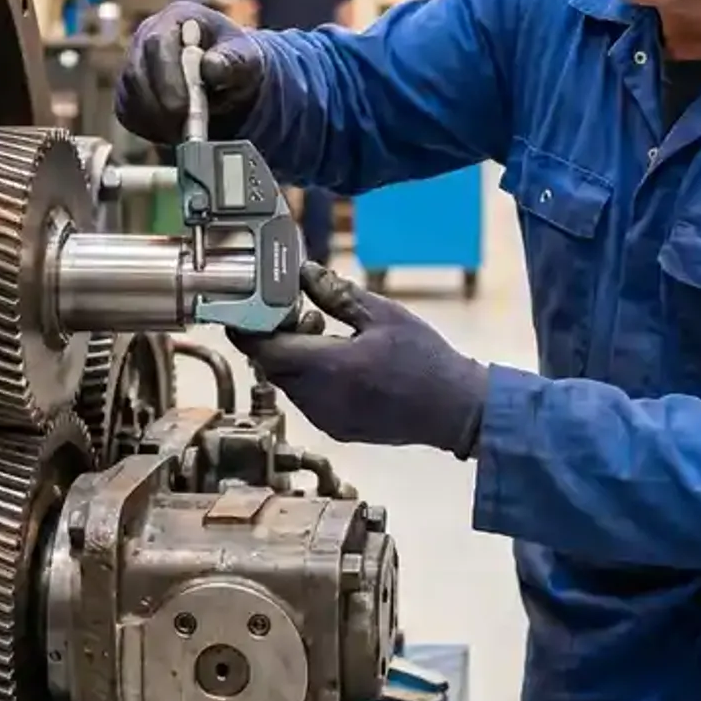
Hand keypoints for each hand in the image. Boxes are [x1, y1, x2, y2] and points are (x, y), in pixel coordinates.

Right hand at [114, 2, 267, 143]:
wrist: (228, 79)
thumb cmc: (236, 62)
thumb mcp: (246, 58)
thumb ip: (233, 61)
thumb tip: (211, 66)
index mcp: (176, 18)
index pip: (157, 42)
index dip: (167, 75)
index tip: (184, 105)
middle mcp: (146, 35)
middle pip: (137, 71)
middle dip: (161, 103)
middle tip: (185, 127)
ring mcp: (134, 63)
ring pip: (130, 95)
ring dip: (156, 118)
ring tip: (185, 131)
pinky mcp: (129, 90)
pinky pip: (129, 112)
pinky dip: (149, 127)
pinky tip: (174, 132)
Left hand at [233, 264, 486, 456]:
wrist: (455, 410)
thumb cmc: (424, 359)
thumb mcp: (383, 315)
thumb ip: (337, 294)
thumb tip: (303, 272)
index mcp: (327, 368)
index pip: (264, 350)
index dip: (248, 329)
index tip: (245, 308)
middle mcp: (318, 399)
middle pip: (272, 367)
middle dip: (274, 338)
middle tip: (296, 311)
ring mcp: (326, 418)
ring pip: (288, 383)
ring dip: (293, 357)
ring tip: (323, 330)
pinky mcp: (337, 429)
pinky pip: (307, 399)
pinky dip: (309, 376)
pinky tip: (337, 359)